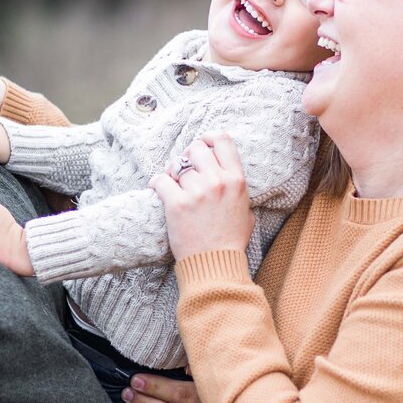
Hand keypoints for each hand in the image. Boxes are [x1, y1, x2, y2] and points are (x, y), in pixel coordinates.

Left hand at [149, 133, 253, 259]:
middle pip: (195, 148)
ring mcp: (197, 192)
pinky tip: (159, 190)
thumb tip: (231, 179)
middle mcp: (218, 181)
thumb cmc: (230, 241)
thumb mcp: (246, 212)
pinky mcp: (177, 204)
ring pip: (176, 165)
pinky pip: (160, 180)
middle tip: (183, 171)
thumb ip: (238, 192)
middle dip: (186, 157)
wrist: (215, 264)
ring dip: (171, 173)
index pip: (223, 140)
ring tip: (172, 186)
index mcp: (237, 180)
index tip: (202, 144)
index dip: (209, 138)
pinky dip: (157, 183)